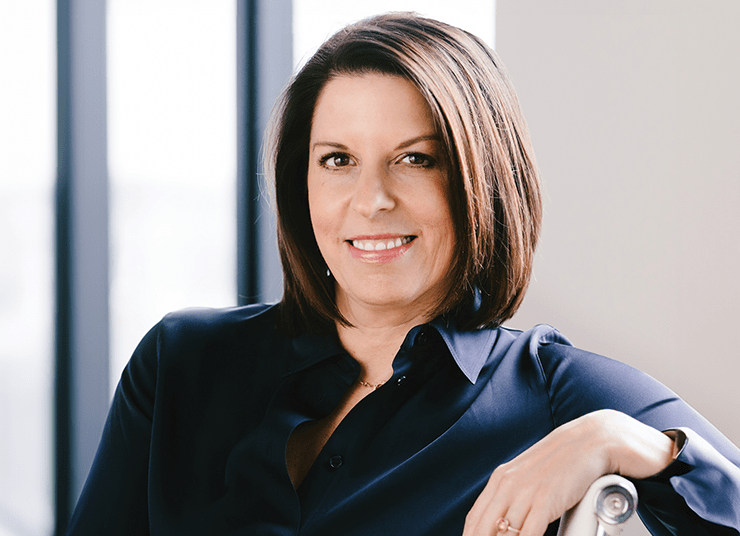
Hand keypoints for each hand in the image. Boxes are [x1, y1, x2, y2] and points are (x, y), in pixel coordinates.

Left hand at [462, 409, 674, 535]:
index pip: (474, 519)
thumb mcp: (531, 477)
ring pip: (504, 534)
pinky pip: (528, 535)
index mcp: (501, 479)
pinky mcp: (545, 500)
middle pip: (482, 529)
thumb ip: (516, 497)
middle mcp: (508, 485)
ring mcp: (525, 492)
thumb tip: (506, 522)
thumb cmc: (565, 462)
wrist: (593, 440)